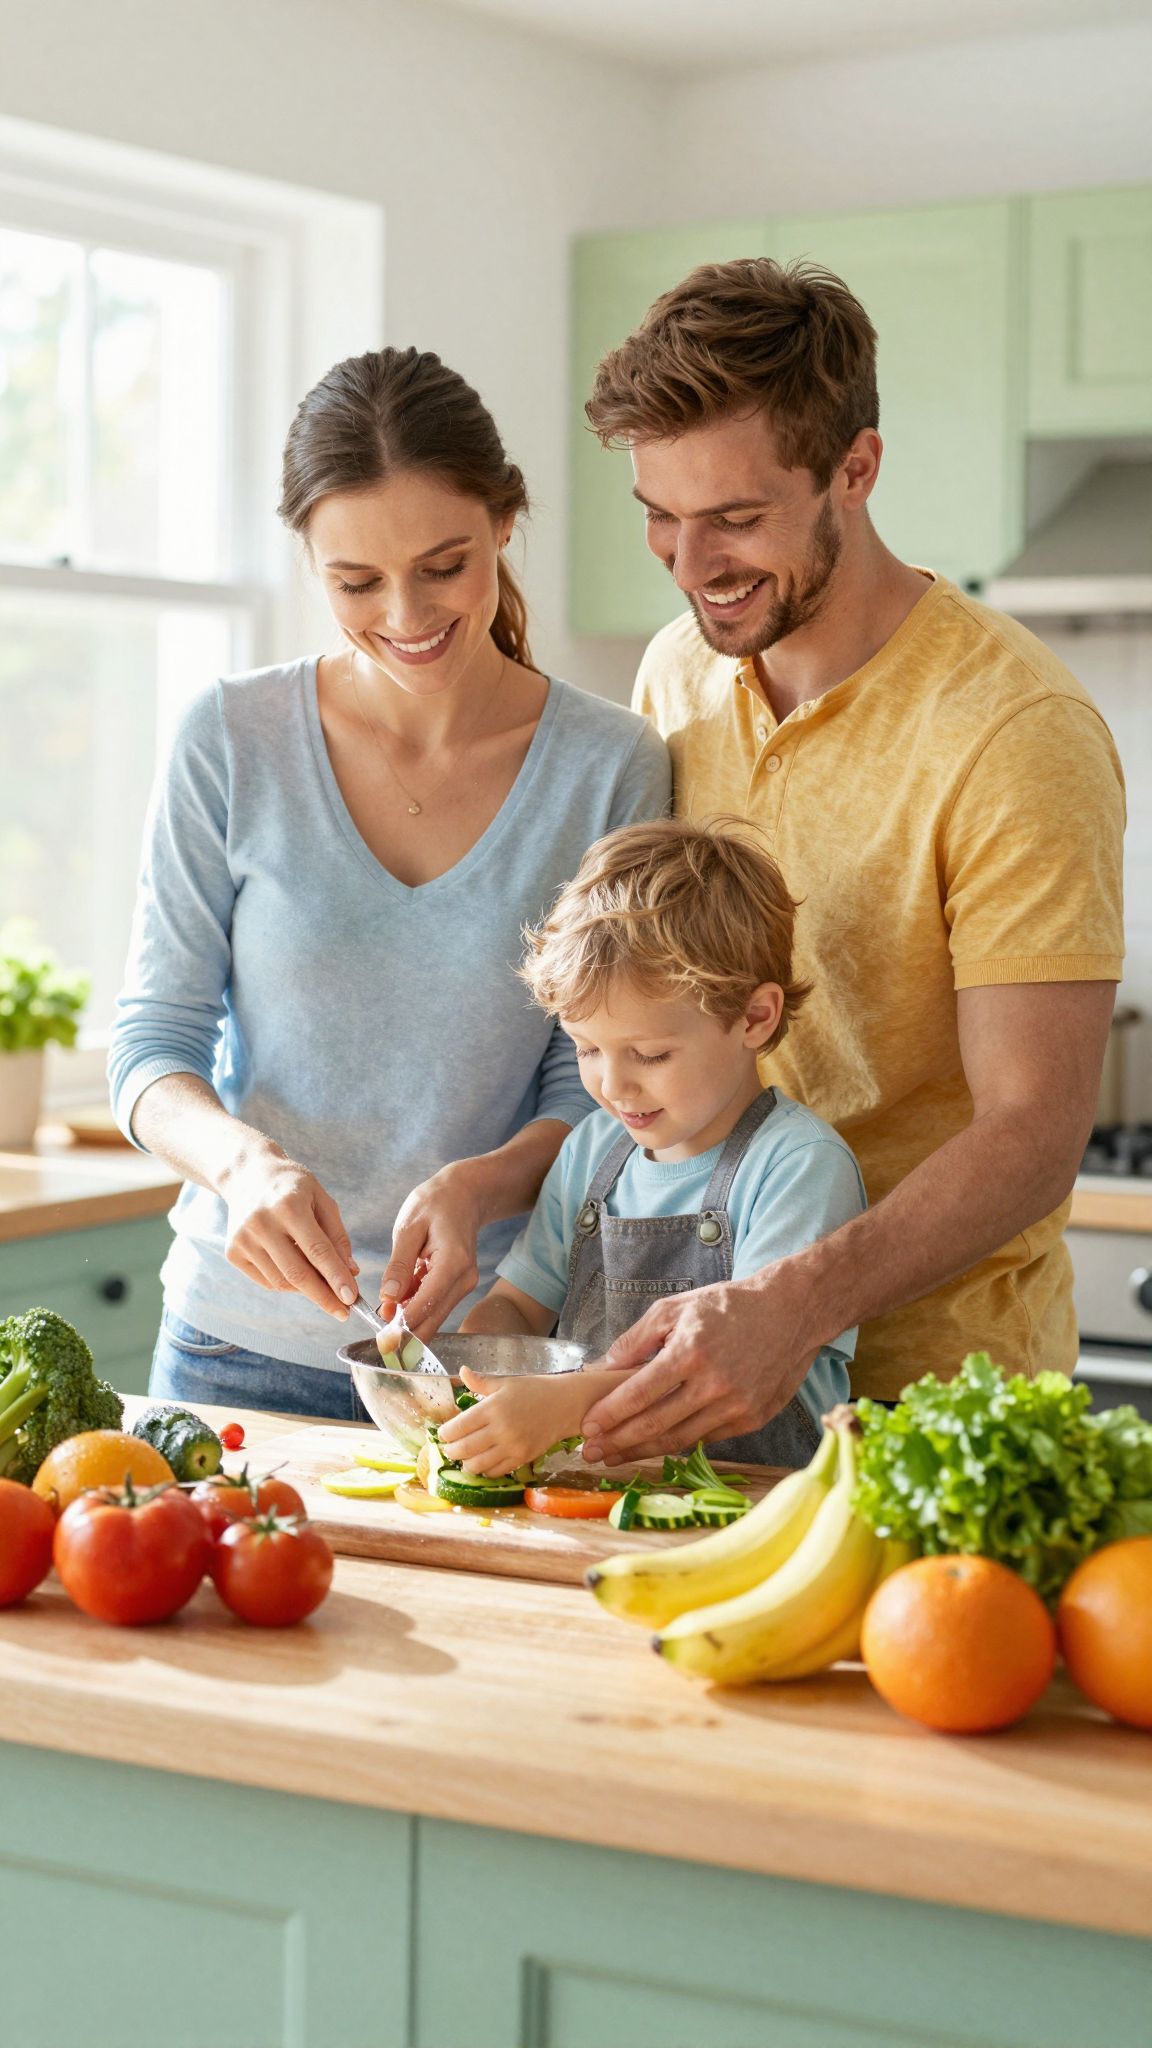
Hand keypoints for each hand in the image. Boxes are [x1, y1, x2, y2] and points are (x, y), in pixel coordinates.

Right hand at [221, 1148, 358, 1318]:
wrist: (247, 1174)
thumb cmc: (292, 1186)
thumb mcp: (321, 1199)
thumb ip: (337, 1236)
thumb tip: (350, 1273)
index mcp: (288, 1206)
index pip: (317, 1251)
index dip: (336, 1277)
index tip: (352, 1299)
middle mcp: (261, 1223)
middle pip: (297, 1274)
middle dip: (324, 1297)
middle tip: (343, 1312)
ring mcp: (243, 1239)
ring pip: (281, 1282)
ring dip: (307, 1290)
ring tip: (322, 1284)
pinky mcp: (232, 1252)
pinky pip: (267, 1281)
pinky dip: (287, 1284)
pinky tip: (297, 1271)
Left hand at [379, 1163, 483, 1338]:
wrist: (464, 1194)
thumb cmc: (435, 1203)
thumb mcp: (408, 1228)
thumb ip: (399, 1265)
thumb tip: (388, 1298)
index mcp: (453, 1264)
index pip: (426, 1305)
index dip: (402, 1327)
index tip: (380, 1340)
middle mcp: (464, 1279)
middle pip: (432, 1320)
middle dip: (405, 1333)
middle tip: (377, 1339)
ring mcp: (464, 1284)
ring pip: (433, 1316)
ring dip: (407, 1320)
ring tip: (382, 1312)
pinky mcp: (457, 1285)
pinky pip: (434, 1304)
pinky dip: (414, 1307)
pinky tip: (397, 1299)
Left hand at [437, 1365, 598, 1476]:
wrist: (564, 1404)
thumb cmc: (534, 1390)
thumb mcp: (506, 1382)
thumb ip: (481, 1381)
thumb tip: (462, 1371)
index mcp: (492, 1408)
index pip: (458, 1427)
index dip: (445, 1434)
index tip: (442, 1434)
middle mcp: (500, 1429)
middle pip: (464, 1449)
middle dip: (451, 1451)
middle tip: (449, 1448)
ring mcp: (512, 1446)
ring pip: (477, 1465)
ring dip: (466, 1463)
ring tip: (464, 1457)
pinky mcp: (522, 1458)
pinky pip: (496, 1472)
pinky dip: (485, 1470)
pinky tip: (483, 1462)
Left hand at [579, 1271, 817, 1465]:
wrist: (789, 1312)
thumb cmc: (727, 1306)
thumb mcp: (675, 1308)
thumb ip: (636, 1339)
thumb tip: (601, 1368)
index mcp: (691, 1352)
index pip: (640, 1393)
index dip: (610, 1414)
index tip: (587, 1427)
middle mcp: (714, 1385)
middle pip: (655, 1424)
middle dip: (618, 1442)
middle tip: (591, 1453)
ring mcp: (736, 1406)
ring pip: (679, 1438)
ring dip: (643, 1450)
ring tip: (616, 1456)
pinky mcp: (752, 1419)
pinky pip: (706, 1437)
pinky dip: (678, 1442)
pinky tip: (655, 1444)